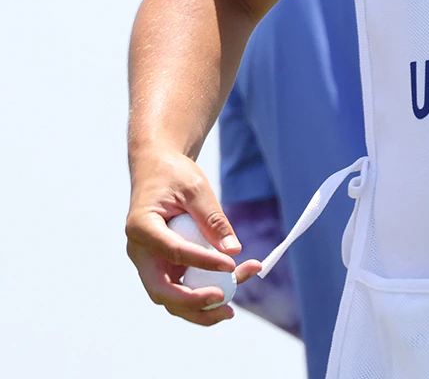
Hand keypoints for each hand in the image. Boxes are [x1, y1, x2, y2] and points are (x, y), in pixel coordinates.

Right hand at [125, 147, 262, 325]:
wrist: (157, 172)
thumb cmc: (174, 176)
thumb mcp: (196, 189)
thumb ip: (213, 219)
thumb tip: (234, 251)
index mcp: (141, 228)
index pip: (172, 251)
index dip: (202, 261)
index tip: (232, 264)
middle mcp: (141, 252)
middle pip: (161, 291)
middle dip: (193, 303)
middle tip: (225, 305)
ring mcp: (150, 263)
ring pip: (171, 297)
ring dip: (201, 306)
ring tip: (231, 310)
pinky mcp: (164, 267)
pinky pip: (181, 288)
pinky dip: (203, 294)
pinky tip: (231, 288)